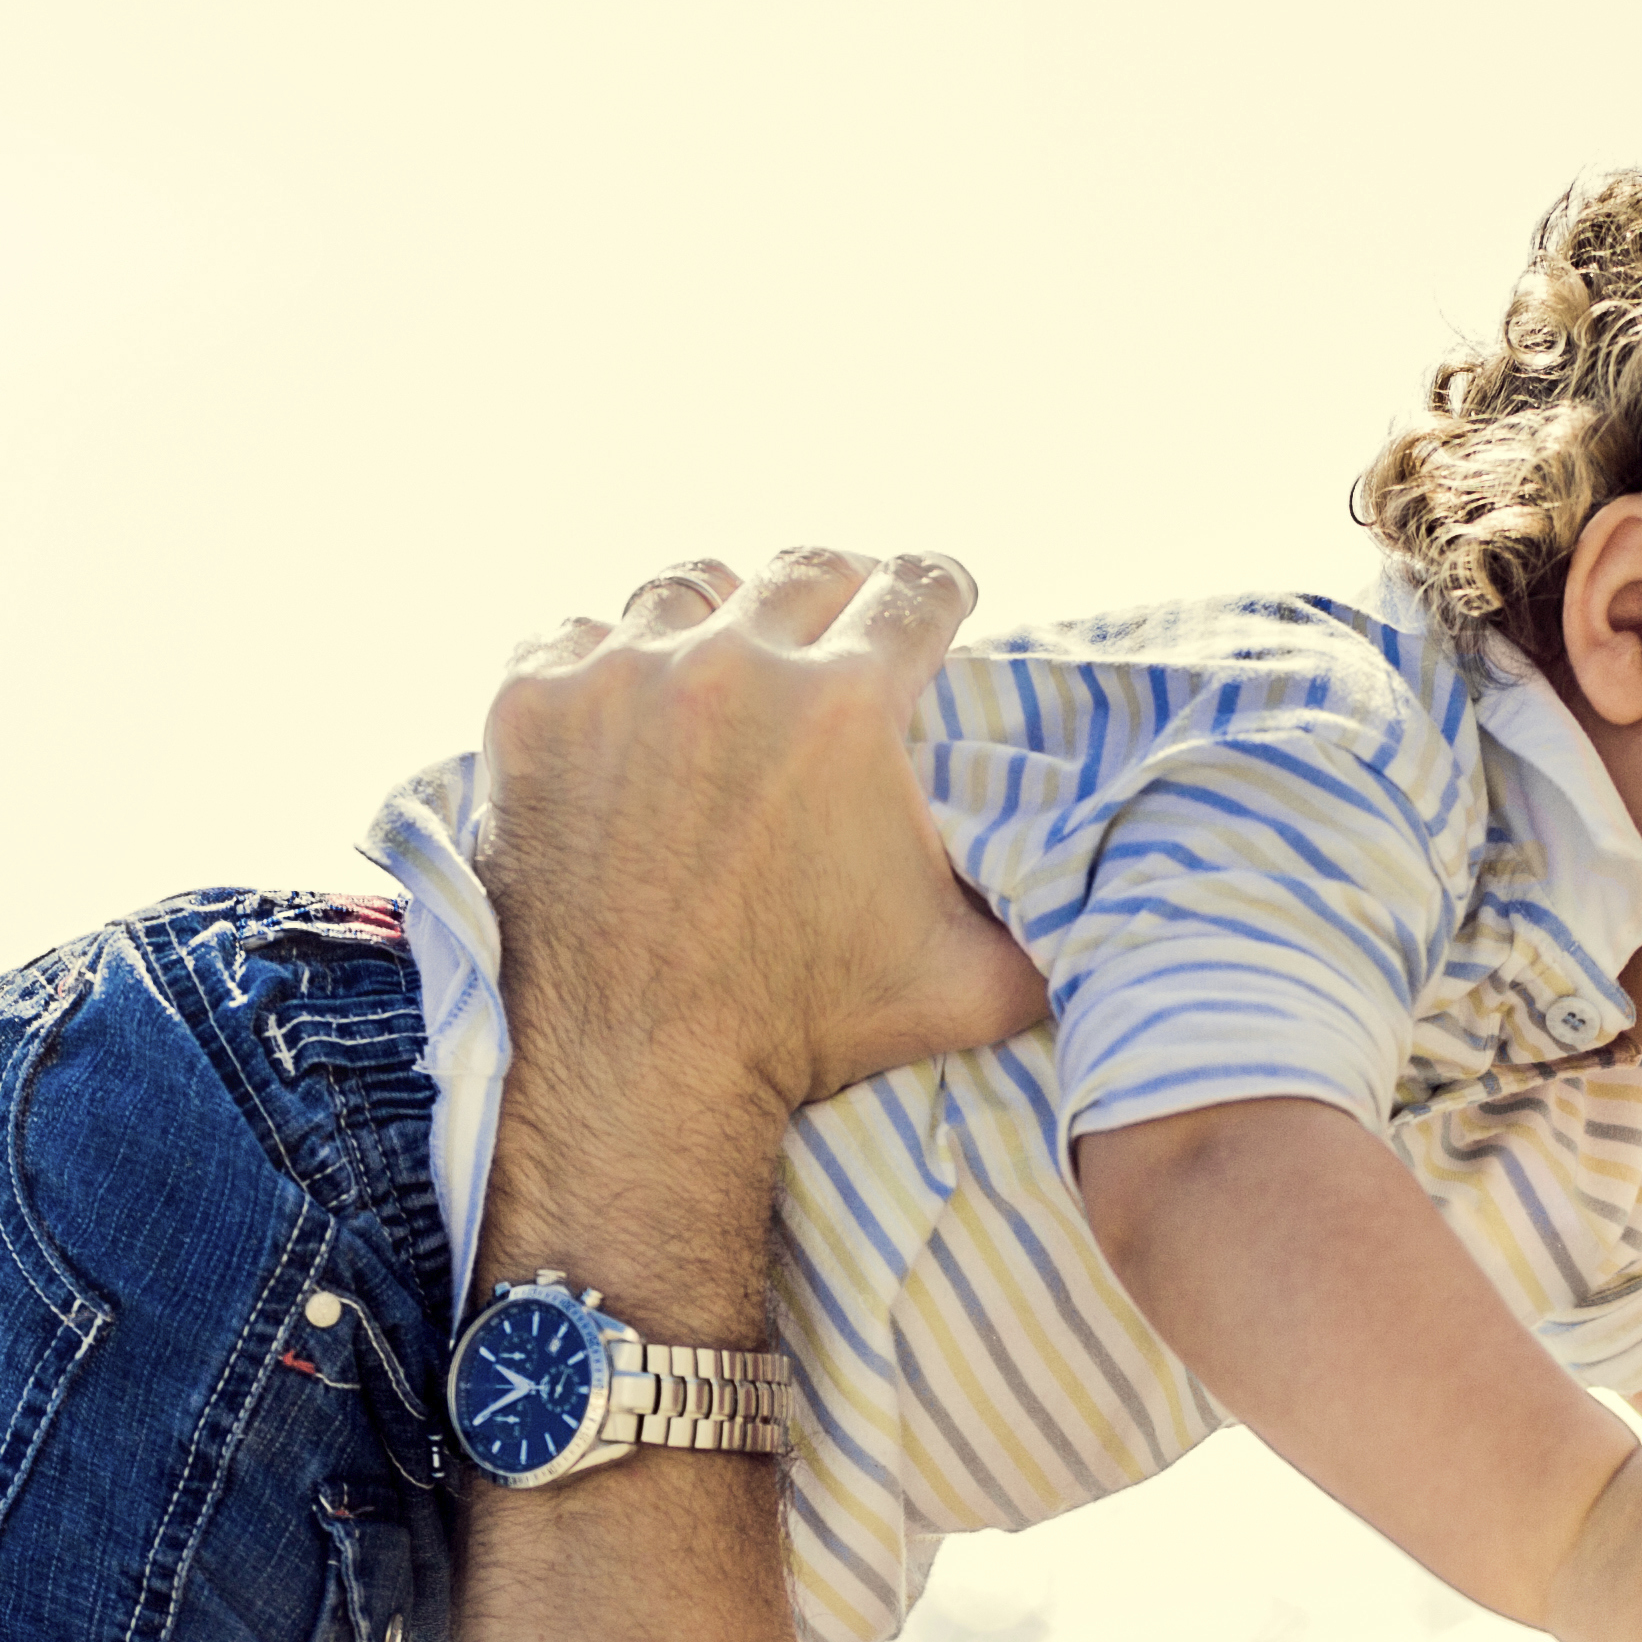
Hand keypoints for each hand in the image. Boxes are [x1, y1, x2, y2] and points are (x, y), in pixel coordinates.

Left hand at [480, 549, 1051, 1125]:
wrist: (638, 1072)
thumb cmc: (806, 1030)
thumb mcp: (970, 983)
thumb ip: (1048, 923)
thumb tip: (1109, 898)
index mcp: (848, 704)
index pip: (918, 589)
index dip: (940, 592)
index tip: (939, 600)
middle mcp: (733, 664)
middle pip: (804, 570)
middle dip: (839, 592)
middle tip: (843, 622)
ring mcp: (620, 679)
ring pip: (683, 589)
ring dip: (717, 614)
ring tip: (727, 652)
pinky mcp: (532, 711)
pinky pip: (574, 638)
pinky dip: (604, 661)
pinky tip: (625, 699)